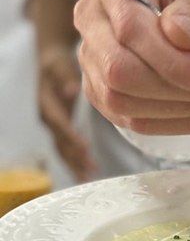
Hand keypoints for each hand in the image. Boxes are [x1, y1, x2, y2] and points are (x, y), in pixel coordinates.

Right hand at [36, 42, 94, 181]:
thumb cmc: (56, 64)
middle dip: (75, 156)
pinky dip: (76, 161)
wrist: (50, 64)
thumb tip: (70, 90)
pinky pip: (67, 148)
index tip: (84, 146)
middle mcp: (48, 119)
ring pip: (63, 149)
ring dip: (75, 163)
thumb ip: (65, 78)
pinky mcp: (62, 129)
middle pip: (60, 141)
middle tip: (90, 168)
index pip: (59, 123)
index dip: (71, 135)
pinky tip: (88, 173)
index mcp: (47, 105)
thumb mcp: (59, 66)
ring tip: (88, 177)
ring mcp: (54, 126)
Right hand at [73, 0, 189, 135]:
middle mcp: (93, 19)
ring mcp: (92, 58)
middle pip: (119, 70)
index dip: (175, 63)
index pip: (131, 29)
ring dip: (181, 109)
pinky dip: (177, 122)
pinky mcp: (102, 92)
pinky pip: (133, 120)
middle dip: (179, 89)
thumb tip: (179, 33)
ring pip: (122, 100)